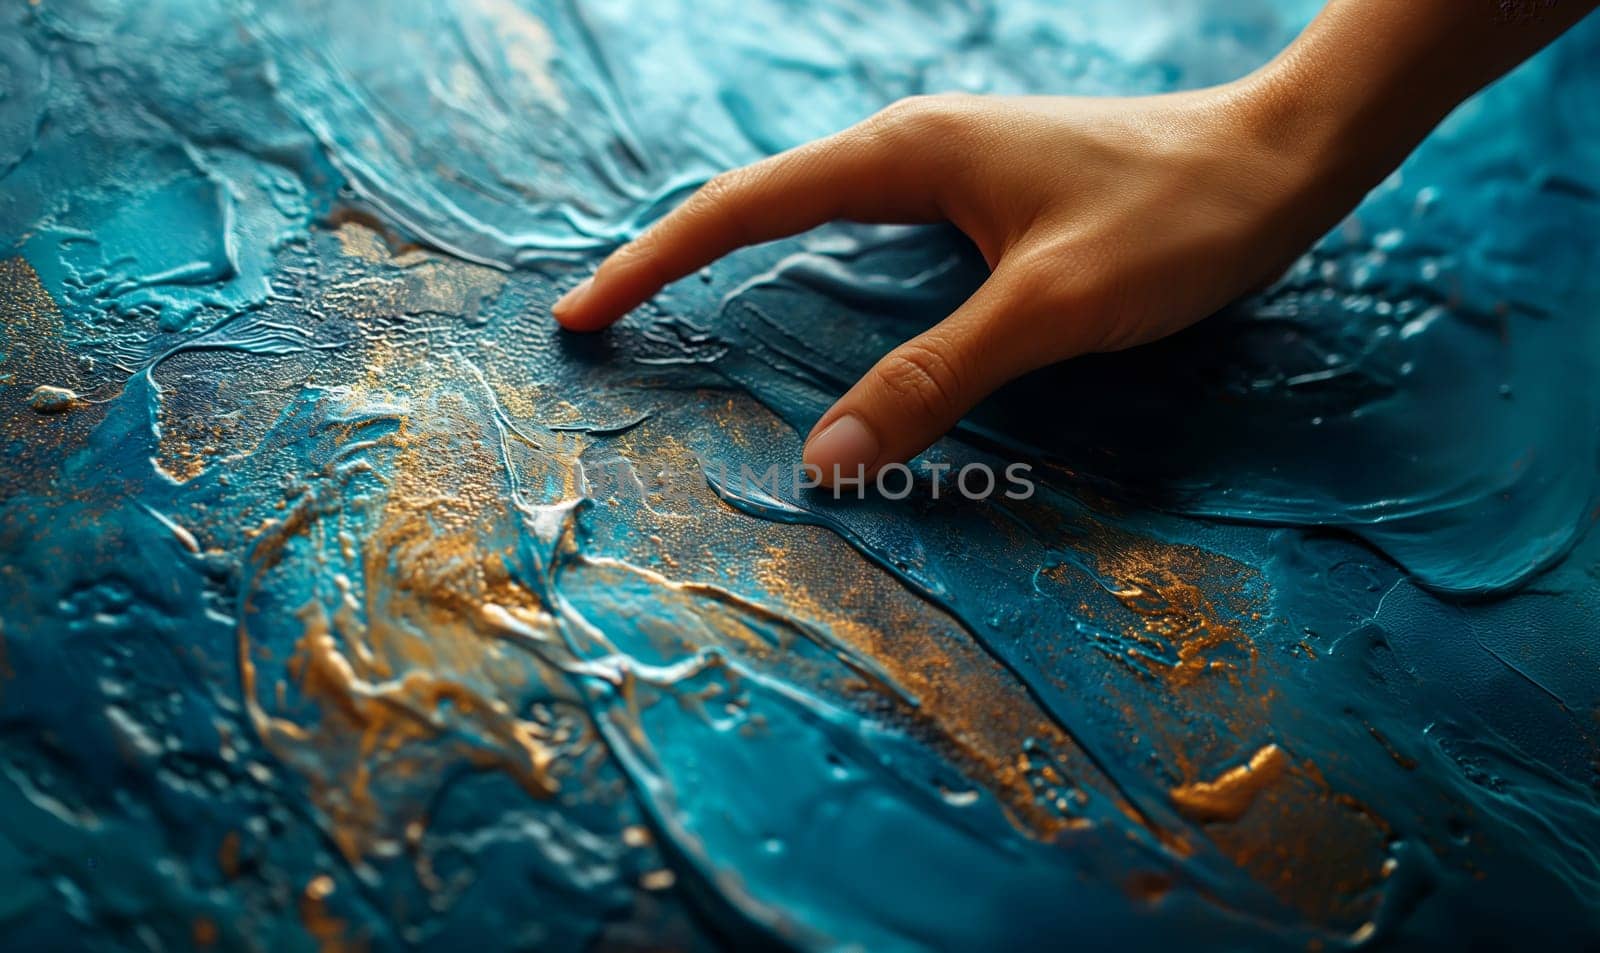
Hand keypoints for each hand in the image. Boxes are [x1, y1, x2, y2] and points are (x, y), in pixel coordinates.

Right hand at [554, 78, 1371, 480]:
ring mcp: (945, 173)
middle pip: (760, 208)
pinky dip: (817, 288)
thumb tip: (820, 463)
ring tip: (676, 331)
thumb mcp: (1048, 308)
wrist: (1282, 163)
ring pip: (813, 226)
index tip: (581, 315)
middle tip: (605, 330)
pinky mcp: (979, 202)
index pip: (742, 208)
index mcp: (906, 154)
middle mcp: (911, 151)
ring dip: (742, 275)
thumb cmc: (1174, 221)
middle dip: (675, 266)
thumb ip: (930, 381)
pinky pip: (867, 244)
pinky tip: (810, 327)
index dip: (654, 263)